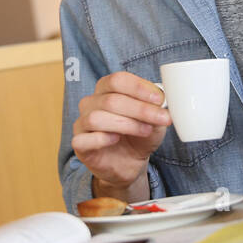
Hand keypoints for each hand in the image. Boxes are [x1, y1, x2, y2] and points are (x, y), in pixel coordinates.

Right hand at [72, 71, 171, 190]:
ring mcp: (82, 123)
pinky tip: (116, 139)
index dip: (139, 88)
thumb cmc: (140, 135)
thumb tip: (163, 96)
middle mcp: (91, 103)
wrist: (130, 162)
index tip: (159, 99)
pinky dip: (102, 138)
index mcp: (106, 89)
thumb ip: (157, 107)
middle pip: (111, 100)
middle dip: (140, 109)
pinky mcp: (79, 144)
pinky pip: (84, 139)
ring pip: (97, 118)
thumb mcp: (154, 119)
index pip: (117, 80)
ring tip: (145, 130)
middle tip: (161, 118)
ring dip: (126, 124)